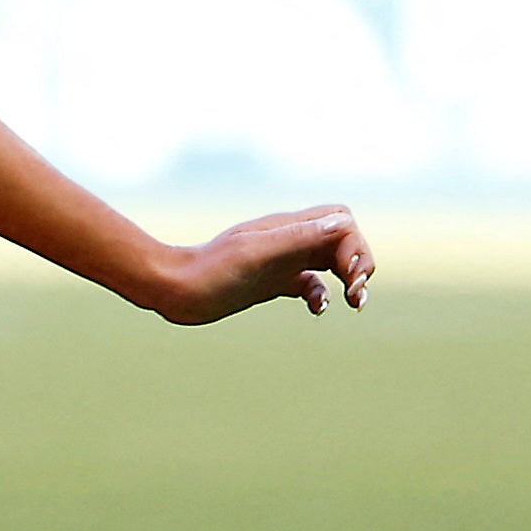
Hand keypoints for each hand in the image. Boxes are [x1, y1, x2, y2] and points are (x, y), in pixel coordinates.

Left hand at [139, 205, 372, 323]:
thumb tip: (344, 222)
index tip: (346, 275)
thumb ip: (298, 237)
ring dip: (348, 280)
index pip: (340, 221)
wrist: (172, 288)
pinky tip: (316, 310)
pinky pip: (308, 284)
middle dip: (358, 264)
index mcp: (287, 228)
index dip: (355, 245)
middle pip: (341, 241)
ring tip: (354, 302)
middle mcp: (287, 241)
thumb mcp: (256, 254)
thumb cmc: (210, 271)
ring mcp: (278, 261)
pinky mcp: (269, 282)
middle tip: (355, 294)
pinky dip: (321, 295)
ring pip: (328, 262)